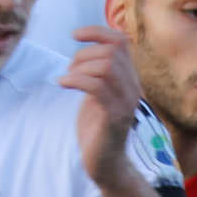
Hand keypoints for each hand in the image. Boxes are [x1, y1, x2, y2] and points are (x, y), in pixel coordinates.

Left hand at [62, 26, 147, 184]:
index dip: (97, 32)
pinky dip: (75, 80)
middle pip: (111, 52)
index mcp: (129, 78)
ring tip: (67, 80)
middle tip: (69, 71)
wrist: (105, 163)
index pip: (121, 41)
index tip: (75, 36)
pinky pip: (96, 87)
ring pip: (106, 67)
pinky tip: (63, 84)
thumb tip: (86, 49)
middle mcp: (133, 87)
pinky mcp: (114, 117)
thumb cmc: (97, 128)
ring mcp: (126, 102)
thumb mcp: (97, 93)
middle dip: (83, 55)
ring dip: (79, 68)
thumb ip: (97, 73)